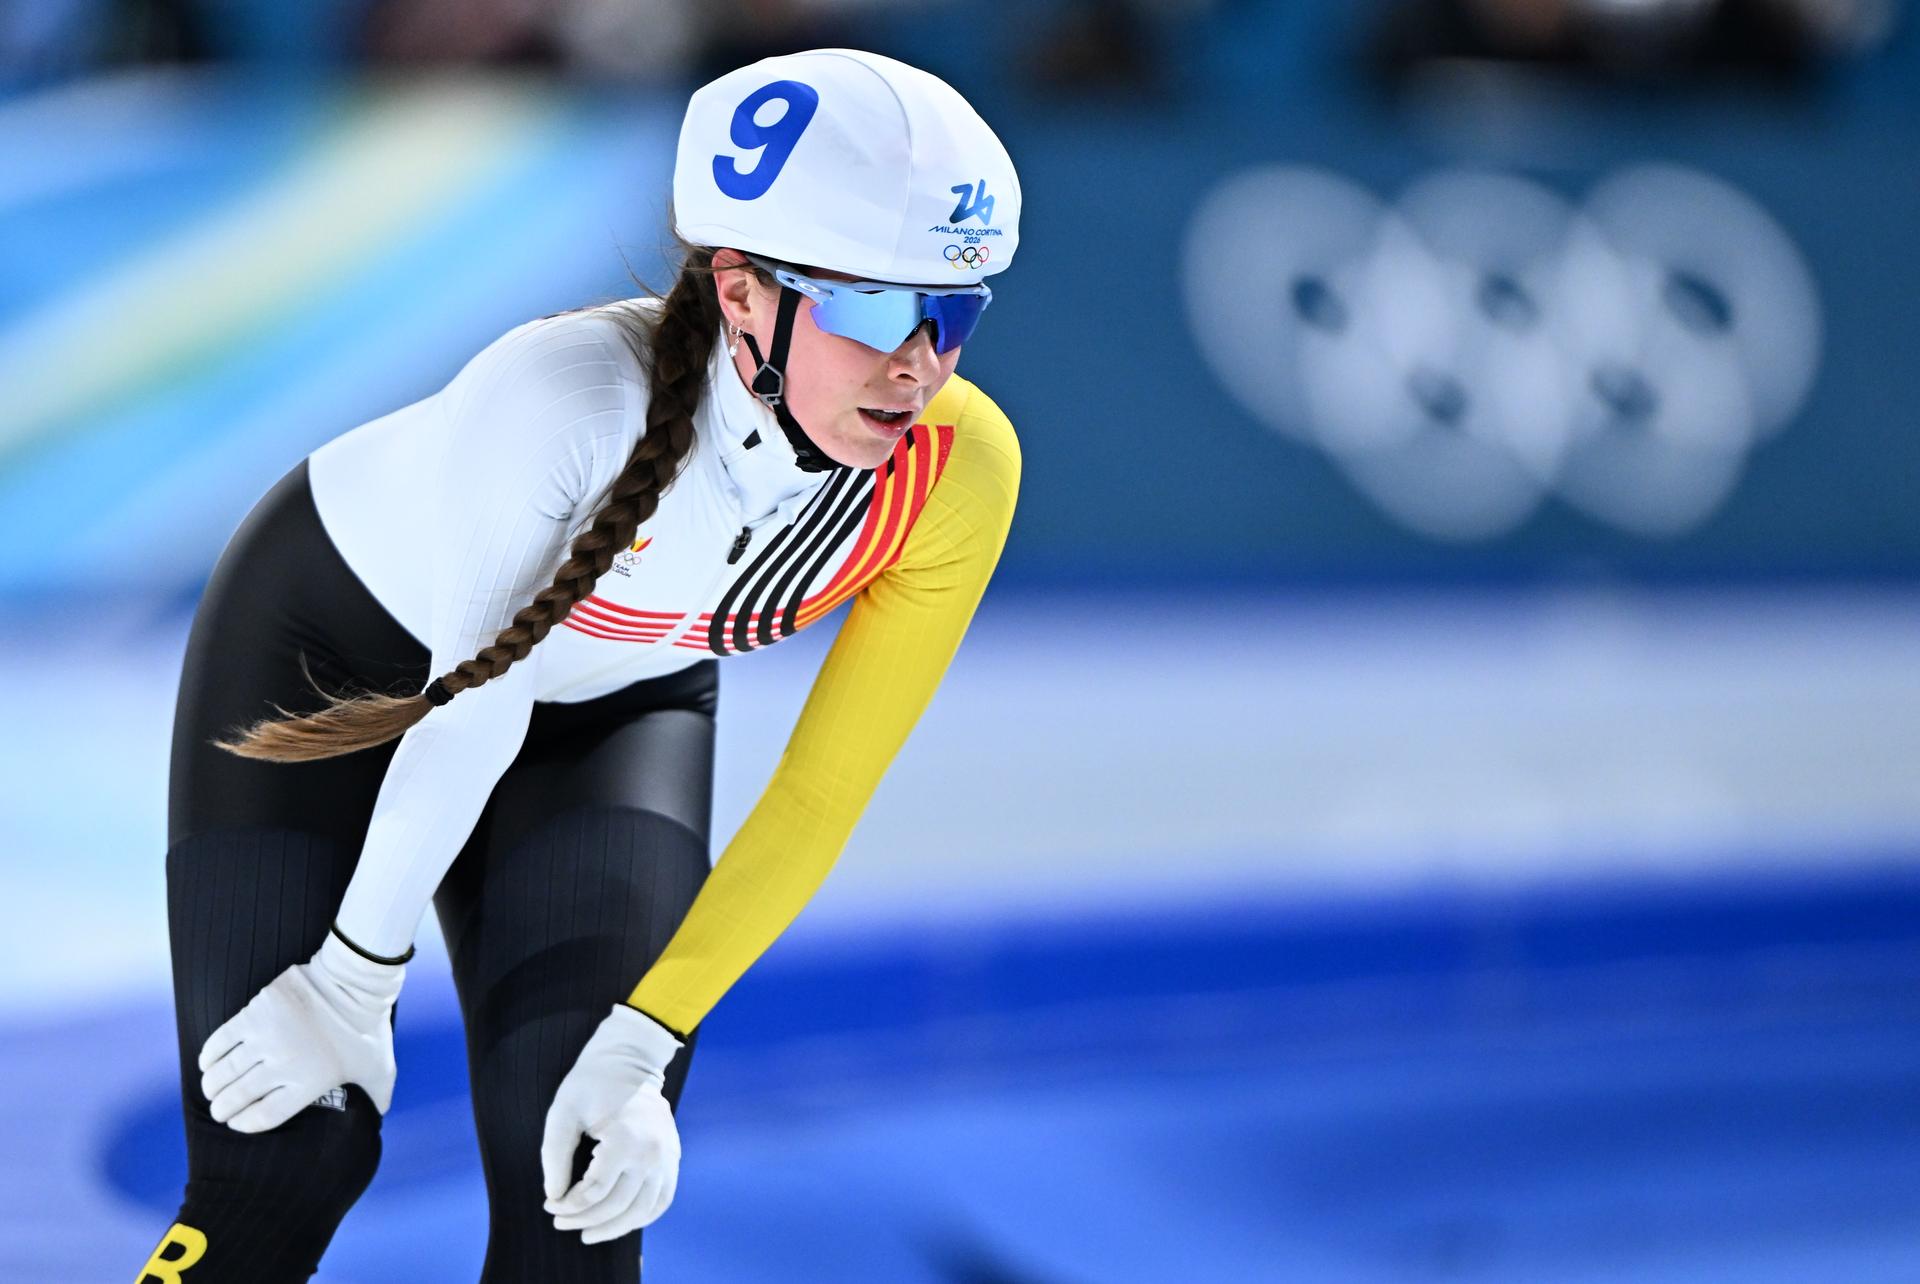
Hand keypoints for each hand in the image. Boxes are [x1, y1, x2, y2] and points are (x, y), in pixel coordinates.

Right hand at [197, 928, 405, 1132]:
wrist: (355, 981)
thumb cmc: (368, 1027)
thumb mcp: (380, 1068)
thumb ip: (378, 1096)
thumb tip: (379, 1115)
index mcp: (310, 1084)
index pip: (264, 1116)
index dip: (244, 1123)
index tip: (235, 1123)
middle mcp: (284, 1065)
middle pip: (238, 1096)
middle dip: (222, 1107)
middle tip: (218, 1108)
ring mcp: (267, 1038)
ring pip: (226, 1071)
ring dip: (212, 1084)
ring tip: (211, 1088)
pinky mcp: (255, 1013)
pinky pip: (222, 1040)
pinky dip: (210, 1055)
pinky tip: (207, 1062)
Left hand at [542, 1003, 684, 1244]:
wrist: (630, 1059)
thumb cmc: (591, 1083)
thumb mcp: (562, 1112)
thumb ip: (554, 1156)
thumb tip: (555, 1196)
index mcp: (626, 1138)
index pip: (595, 1191)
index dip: (568, 1205)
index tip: (549, 1204)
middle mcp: (652, 1152)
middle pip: (617, 1206)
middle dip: (583, 1220)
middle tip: (559, 1221)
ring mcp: (667, 1156)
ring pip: (642, 1211)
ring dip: (613, 1229)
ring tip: (587, 1233)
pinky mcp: (673, 1158)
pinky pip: (662, 1200)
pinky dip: (642, 1217)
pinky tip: (620, 1223)